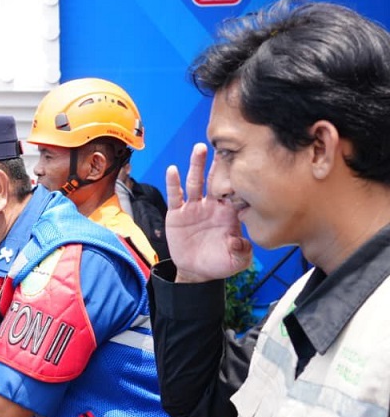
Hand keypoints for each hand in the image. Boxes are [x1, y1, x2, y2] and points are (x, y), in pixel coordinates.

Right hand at [166, 143, 252, 282]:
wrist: (196, 271)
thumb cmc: (219, 263)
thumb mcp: (236, 261)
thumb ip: (243, 252)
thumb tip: (240, 240)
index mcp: (229, 214)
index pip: (236, 192)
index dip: (239, 180)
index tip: (244, 164)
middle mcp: (212, 206)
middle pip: (216, 180)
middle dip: (219, 163)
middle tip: (224, 145)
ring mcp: (194, 207)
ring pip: (196, 182)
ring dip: (197, 165)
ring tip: (199, 148)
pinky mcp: (177, 213)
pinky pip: (175, 196)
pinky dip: (173, 183)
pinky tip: (173, 170)